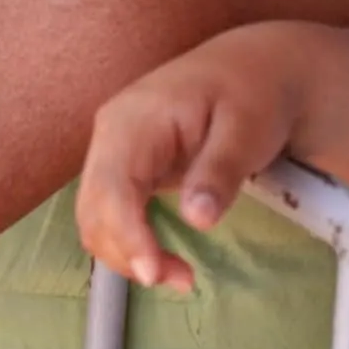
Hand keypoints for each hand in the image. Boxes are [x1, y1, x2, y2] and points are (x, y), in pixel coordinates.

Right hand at [76, 28, 298, 293]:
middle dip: (127, 252)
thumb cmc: (253, 92)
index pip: (112, 185)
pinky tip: (164, 258)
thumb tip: (196, 221)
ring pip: (95, 216)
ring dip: (127, 253)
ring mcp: (114, 151)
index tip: (153, 273)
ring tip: (181, 276)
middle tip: (183, 282)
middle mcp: (111, 134)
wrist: (254, 67)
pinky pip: (111, 212)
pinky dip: (130, 242)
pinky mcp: (125, 167)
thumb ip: (218, 172)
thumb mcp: (247, 128)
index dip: (126, 234)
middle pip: (94, 207)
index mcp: (134, 118)